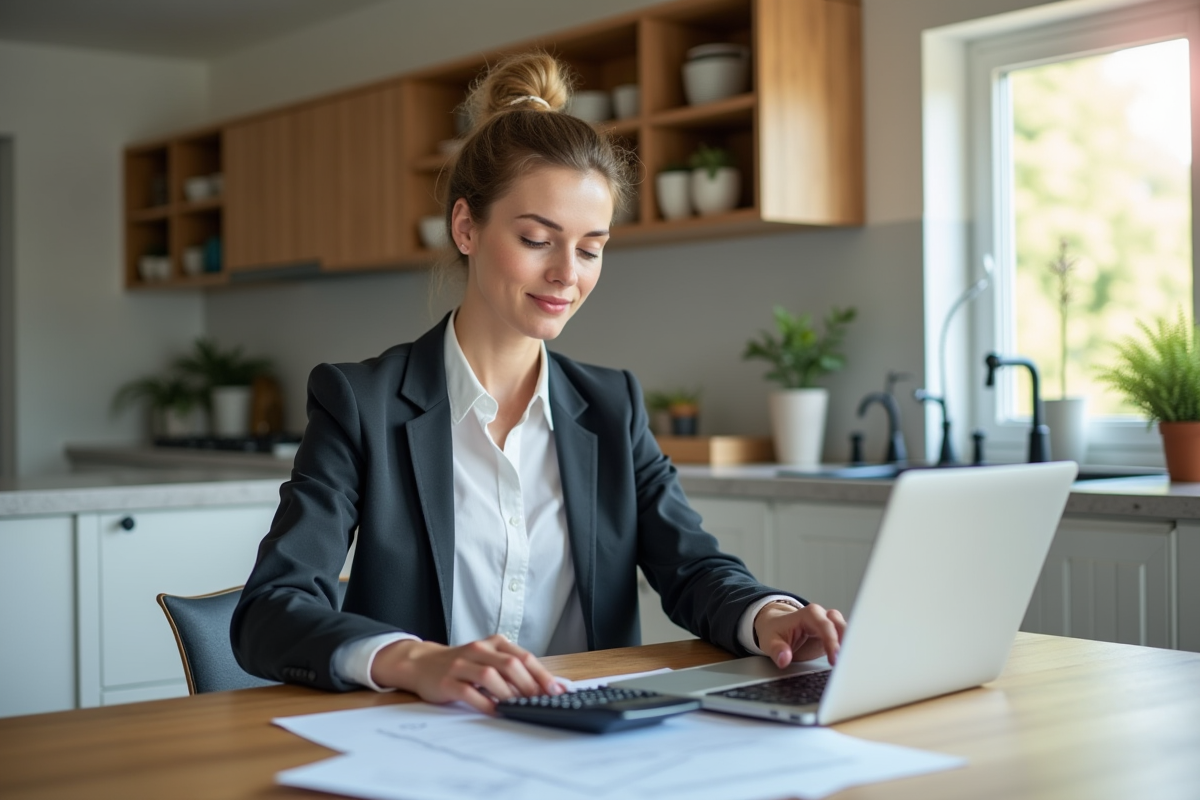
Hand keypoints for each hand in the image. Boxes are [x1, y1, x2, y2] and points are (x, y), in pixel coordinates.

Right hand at [370, 634, 562, 712]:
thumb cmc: (461, 664)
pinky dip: (485, 703)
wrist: (421, 663)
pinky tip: (495, 711)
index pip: (524, 657)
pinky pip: (470, 692)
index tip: (557, 691)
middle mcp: (479, 650)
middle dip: (529, 685)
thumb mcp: (488, 660)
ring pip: (491, 676)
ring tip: (520, 707)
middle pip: (510, 664)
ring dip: (509, 694)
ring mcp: (462, 664)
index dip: (542, 675)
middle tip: (540, 701)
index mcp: (493, 643)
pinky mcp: (448, 681)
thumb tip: (546, 687)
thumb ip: (513, 670)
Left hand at [753, 602, 846, 669]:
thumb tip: (784, 659)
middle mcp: (822, 617)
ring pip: (846, 631)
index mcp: (808, 614)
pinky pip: (845, 639)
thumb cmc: (774, 631)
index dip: (831, 641)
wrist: (775, 626)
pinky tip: (850, 662)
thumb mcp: (769, 641)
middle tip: (847, 661)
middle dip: (845, 642)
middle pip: (840, 625)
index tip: (834, 658)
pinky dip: (849, 649)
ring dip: (850, 646)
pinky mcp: (833, 637)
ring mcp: (829, 626)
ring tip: (851, 663)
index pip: (824, 625)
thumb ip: (777, 650)